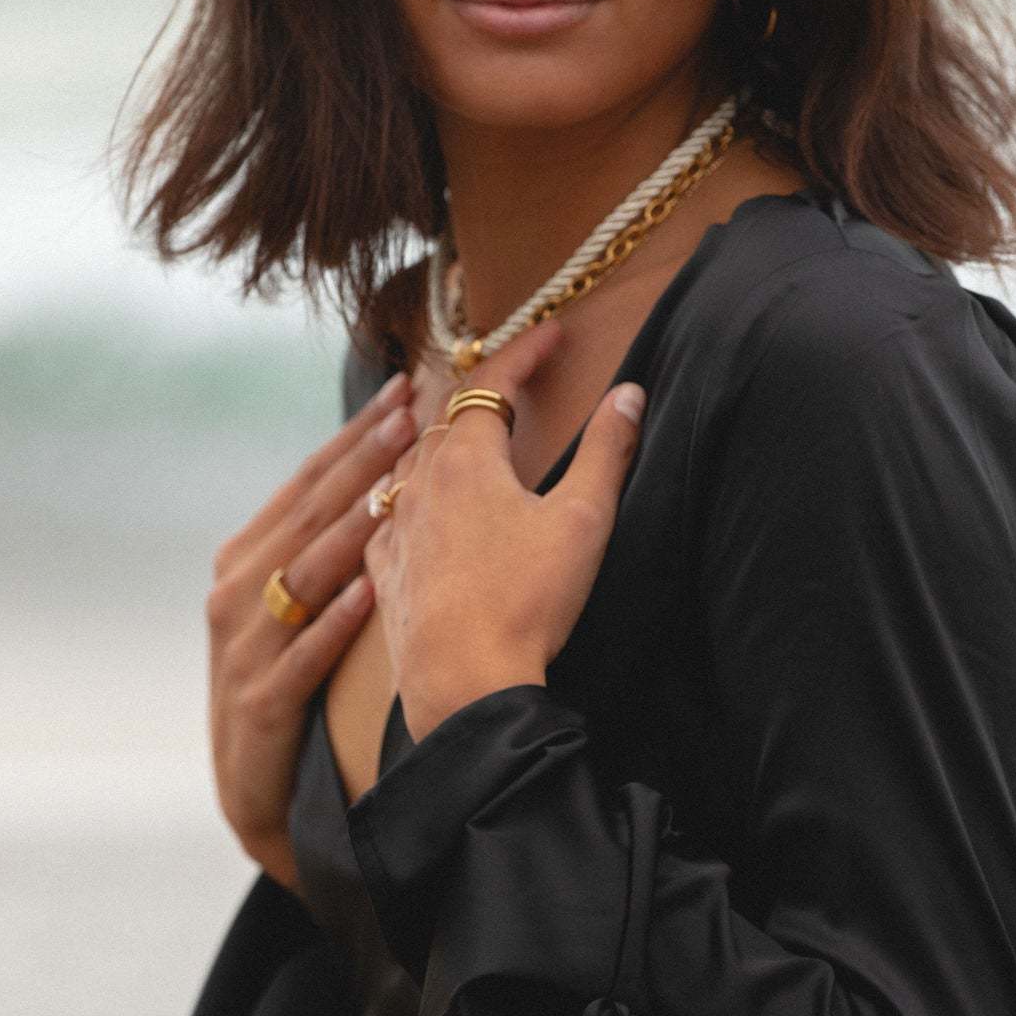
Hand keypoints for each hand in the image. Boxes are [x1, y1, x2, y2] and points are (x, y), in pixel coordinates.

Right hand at [206, 368, 419, 888]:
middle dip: (360, 462)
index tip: (401, 392)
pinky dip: (336, 621)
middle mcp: (235, 593)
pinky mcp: (261, 701)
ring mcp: (243, 648)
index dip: (352, 437)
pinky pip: (303, 653)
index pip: (305, 485)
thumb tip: (383, 480)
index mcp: (246, 562)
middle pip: (306, 515)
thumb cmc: (286, 689)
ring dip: (350, 528)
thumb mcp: (298, 610)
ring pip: (302, 574)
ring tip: (398, 488)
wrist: (256, 793)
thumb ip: (324, 551)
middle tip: (411, 414)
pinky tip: (372, 592)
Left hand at [362, 319, 646, 742]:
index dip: (525, 350)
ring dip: (438, 440)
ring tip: (462, 438)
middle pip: (445, 415)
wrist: (464, 682)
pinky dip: (405, 497)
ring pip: (410, 463)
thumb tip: (629, 394)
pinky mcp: (386, 574)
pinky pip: (386, 517)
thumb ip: (608, 451)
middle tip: (513, 383)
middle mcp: (421, 481)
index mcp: (467, 457)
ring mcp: (395, 528)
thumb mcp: (584, 520)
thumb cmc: (527, 600)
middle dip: (482, 391)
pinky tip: (412, 509)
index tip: (552, 333)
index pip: (493, 380)